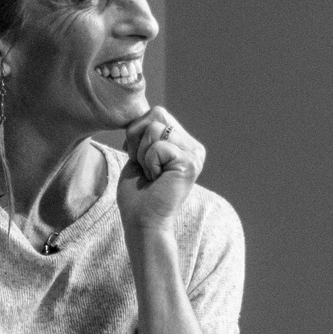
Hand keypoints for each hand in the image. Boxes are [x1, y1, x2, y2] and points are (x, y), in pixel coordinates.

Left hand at [116, 107, 202, 232]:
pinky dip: (149, 163)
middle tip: (146, 167)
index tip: (142, 160)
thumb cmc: (138, 194)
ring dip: (143, 154)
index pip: (156, 113)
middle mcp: (194, 147)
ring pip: (155, 129)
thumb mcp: (139, 154)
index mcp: (184, 143)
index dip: (137, 133)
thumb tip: (143, 111)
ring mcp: (195, 154)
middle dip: (139, 140)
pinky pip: (158, 146)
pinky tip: (157, 179)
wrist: (143, 222)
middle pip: (157, 115)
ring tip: (152, 175)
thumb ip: (145, 132)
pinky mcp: (190, 163)